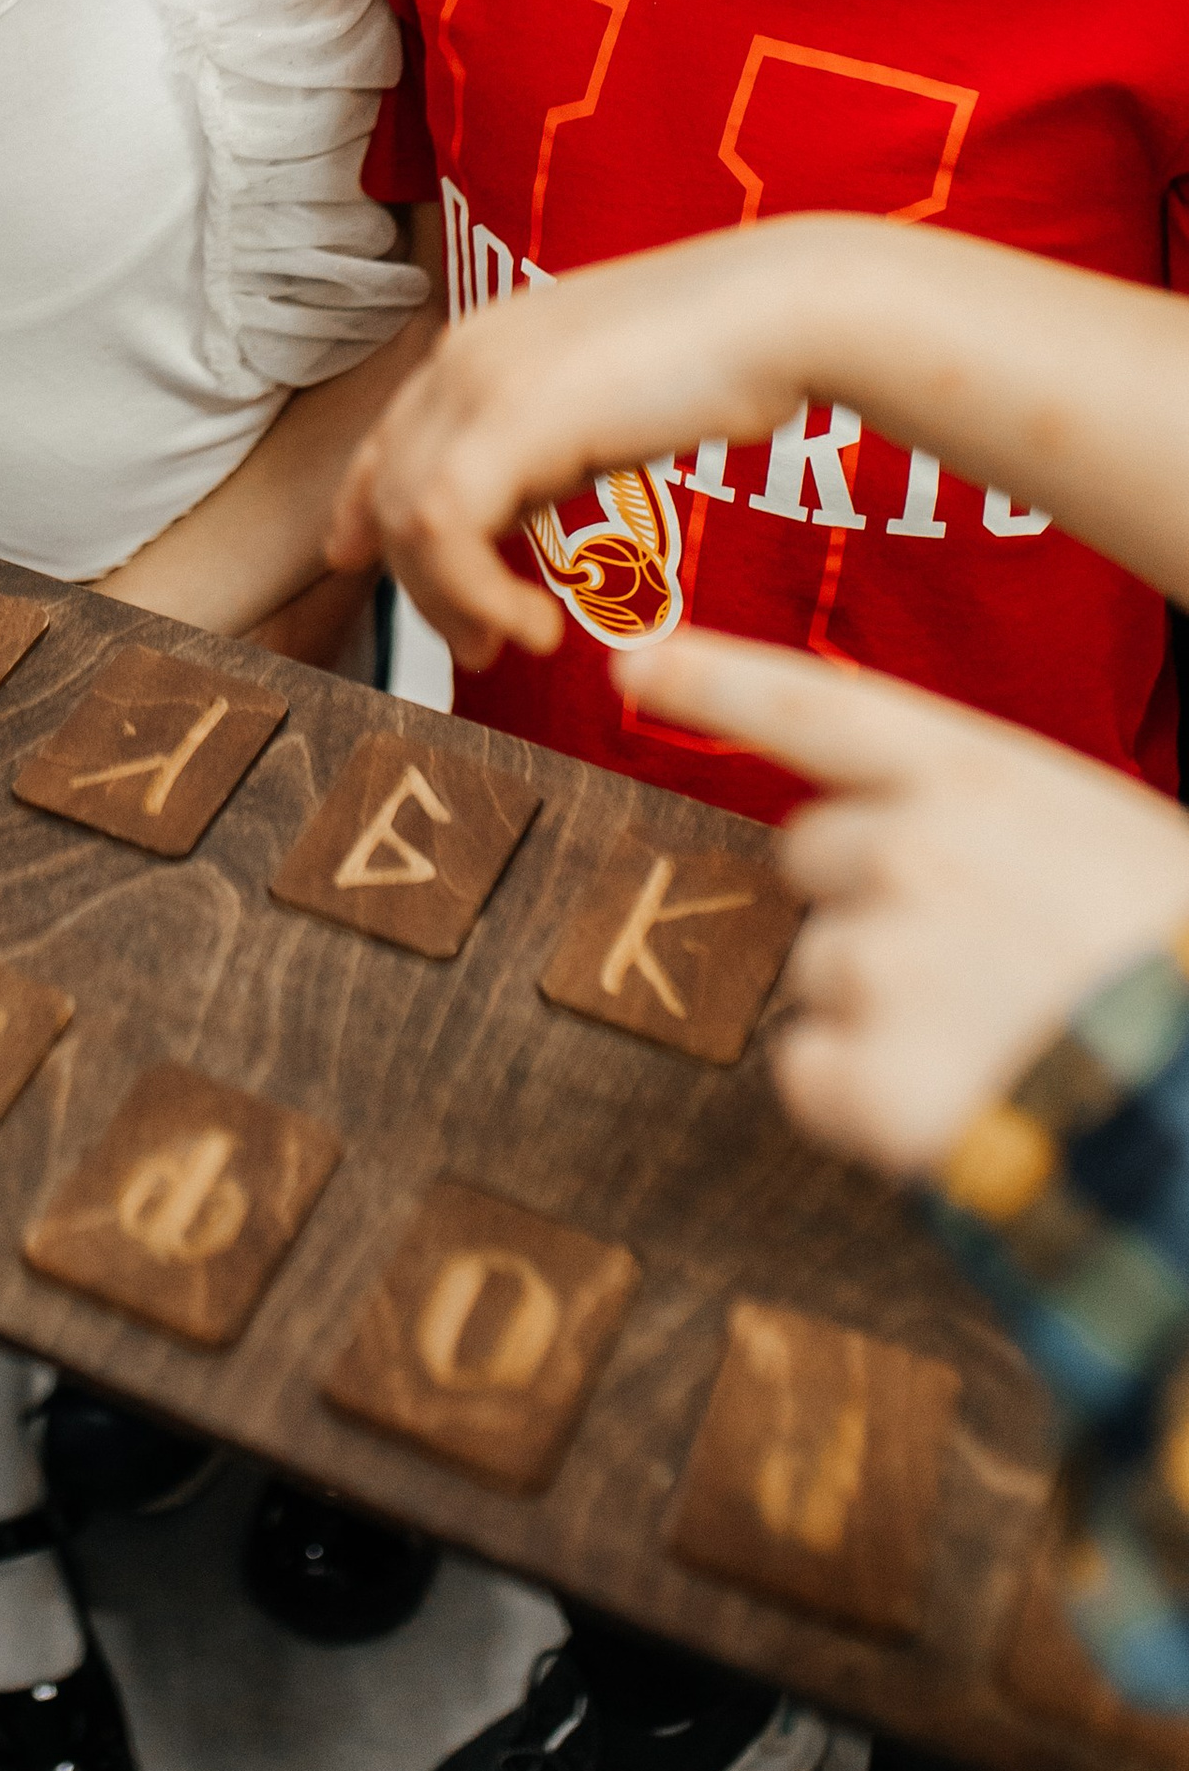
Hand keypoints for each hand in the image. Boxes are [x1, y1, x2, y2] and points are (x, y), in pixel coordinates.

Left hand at [325, 225, 853, 668]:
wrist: (777, 313)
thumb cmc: (718, 360)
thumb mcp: (598, 408)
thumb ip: (540, 448)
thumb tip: (508, 509)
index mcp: (481, 343)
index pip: (389, 433)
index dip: (361, 504)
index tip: (356, 560)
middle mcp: (462, 354)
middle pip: (388, 485)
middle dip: (416, 580)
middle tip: (475, 647)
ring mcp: (477, 379)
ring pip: (407, 516)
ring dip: (449, 600)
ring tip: (510, 644)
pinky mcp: (506, 418)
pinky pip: (444, 530)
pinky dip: (477, 595)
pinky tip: (538, 626)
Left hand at [632, 629, 1188, 1177]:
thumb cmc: (1180, 957)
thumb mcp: (1105, 841)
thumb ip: (993, 822)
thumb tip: (916, 838)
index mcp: (978, 780)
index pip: (812, 707)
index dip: (714, 679)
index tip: (635, 663)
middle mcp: (907, 850)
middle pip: (809, 857)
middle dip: (867, 903)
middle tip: (979, 961)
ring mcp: (881, 961)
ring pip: (817, 971)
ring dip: (880, 1009)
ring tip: (1003, 1043)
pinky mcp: (868, 1078)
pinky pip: (808, 1074)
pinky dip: (862, 1102)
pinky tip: (959, 1107)